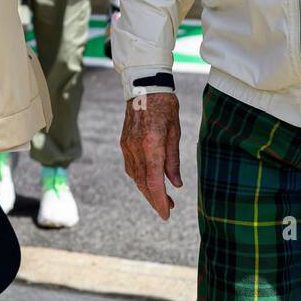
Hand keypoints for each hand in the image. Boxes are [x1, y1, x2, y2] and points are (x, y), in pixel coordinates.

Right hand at [120, 92, 181, 219]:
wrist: (144, 87)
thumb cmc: (165, 106)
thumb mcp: (175, 132)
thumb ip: (173, 160)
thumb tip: (176, 185)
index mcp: (152, 145)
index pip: (154, 182)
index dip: (160, 200)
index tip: (167, 213)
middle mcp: (136, 148)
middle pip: (143, 183)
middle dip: (154, 199)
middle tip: (167, 209)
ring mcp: (127, 146)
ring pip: (135, 177)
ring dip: (147, 190)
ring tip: (162, 198)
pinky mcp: (124, 143)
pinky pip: (130, 167)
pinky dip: (139, 178)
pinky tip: (148, 181)